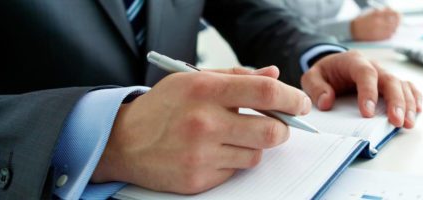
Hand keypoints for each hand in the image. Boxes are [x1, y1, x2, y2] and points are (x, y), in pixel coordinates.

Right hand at [91, 66, 311, 193]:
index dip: (292, 98)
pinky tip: (215, 151)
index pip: (266, 93)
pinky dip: (233, 161)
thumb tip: (273, 74)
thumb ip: (236, 76)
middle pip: (272, 131)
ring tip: (235, 136)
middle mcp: (204, 122)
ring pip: (256, 154)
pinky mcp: (198, 178)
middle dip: (283, 128)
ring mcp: (201, 154)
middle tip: (279, 124)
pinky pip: (235, 171)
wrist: (122, 141)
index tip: (300, 103)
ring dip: (255, 146)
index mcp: (205, 89)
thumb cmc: (161, 108)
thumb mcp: (192, 79)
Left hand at [301, 51, 421, 127]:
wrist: (334, 66)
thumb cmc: (326, 73)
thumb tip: (326, 102)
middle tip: (396, 121)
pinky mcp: (390, 83)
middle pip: (389, 80)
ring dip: (407, 104)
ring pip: (401, 85)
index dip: (369, 92)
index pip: (365, 74)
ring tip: (407, 123)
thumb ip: (316, 88)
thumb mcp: (312, 77)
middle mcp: (373, 66)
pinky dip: (414, 98)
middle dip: (395, 101)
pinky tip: (416, 111)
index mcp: (353, 61)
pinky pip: (407, 87)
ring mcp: (384, 74)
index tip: (368, 113)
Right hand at [351, 7, 399, 40]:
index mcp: (377, 14)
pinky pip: (388, 36)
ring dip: (394, 28)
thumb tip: (393, 12)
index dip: (398, 15)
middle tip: (398, 22)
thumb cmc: (363, 20)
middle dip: (398, 22)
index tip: (399, 15)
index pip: (394, 13)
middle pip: (395, 22)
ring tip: (393, 27)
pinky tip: (388, 32)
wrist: (353, 29)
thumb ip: (382, 11)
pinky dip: (390, 34)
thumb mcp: (371, 12)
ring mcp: (378, 30)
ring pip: (393, 30)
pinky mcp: (377, 37)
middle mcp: (378, 22)